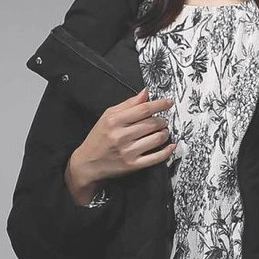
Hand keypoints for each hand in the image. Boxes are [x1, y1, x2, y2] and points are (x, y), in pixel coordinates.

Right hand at [65, 87, 175, 204]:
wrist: (88, 163)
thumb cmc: (98, 138)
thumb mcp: (107, 116)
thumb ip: (128, 104)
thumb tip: (145, 93)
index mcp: (114, 121)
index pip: (143, 110)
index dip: (159, 105)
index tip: (168, 103)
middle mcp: (121, 136)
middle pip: (152, 123)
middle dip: (162, 120)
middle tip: (162, 120)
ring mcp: (128, 151)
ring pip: (156, 139)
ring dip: (164, 133)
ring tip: (163, 131)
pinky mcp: (133, 165)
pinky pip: (156, 157)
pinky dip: (166, 151)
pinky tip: (170, 146)